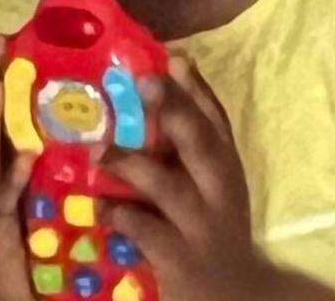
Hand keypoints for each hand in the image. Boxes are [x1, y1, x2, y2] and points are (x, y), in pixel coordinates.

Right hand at [0, 37, 50, 300]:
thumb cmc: (38, 256)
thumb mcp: (54, 203)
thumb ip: (64, 168)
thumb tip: (102, 127)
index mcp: (8, 175)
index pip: (6, 121)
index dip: (4, 82)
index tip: (8, 40)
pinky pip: (4, 206)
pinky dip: (11, 180)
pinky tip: (22, 157)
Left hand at [104, 54, 268, 299]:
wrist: (235, 295)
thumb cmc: (214, 232)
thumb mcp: (214, 187)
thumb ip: (190, 151)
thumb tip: (161, 96)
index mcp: (227, 167)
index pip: (216, 120)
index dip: (196, 88)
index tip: (172, 57)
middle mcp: (219, 190)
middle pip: (200, 142)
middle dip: (174, 109)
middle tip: (144, 81)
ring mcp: (202, 225)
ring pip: (169, 187)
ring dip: (133, 165)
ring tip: (99, 150)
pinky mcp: (182, 259)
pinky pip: (149, 233)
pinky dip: (124, 217)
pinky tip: (101, 209)